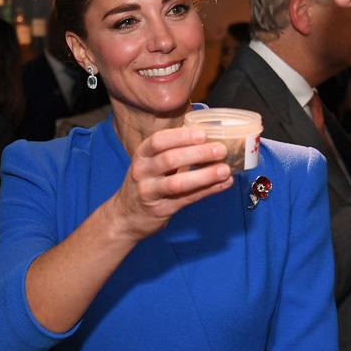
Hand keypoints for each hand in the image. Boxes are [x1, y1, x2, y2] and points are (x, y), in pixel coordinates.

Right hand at [111, 124, 233, 242]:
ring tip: (224, 170)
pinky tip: (224, 184)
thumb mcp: (150, 163)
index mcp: (142, 155)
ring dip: (204, 175)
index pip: (158, 141)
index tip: (203, 133)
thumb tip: (209, 138)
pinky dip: (208, 191)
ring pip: (178, 183)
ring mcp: (149, 192)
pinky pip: (187, 199)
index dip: (181, 136)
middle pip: (169, 159)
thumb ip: (173, 151)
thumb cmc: (146, 183)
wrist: (126, 217)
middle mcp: (142, 172)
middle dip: (198, 153)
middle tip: (221, 149)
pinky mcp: (160, 210)